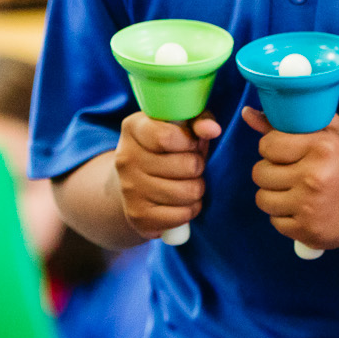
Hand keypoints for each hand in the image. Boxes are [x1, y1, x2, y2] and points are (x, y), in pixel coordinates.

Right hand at [114, 110, 221, 240]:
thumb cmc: (166, 147)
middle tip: (192, 165)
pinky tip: (183, 201)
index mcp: (133, 128)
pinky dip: (191, 209)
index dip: (190, 141)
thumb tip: (213, 130)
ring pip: (188, 192)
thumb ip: (198, 121)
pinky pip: (182, 216)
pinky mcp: (138, 216)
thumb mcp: (180, 125)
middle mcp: (125, 158)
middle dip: (198, 166)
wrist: (134, 181)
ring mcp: (129, 189)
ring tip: (189, 182)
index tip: (191, 143)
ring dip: (197, 188)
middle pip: (187, 166)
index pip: (167, 137)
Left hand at [243, 107, 338, 252]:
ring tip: (293, 189)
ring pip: (263, 199)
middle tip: (290, 171)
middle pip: (260, 174)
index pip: (268, 145)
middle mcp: (314, 178)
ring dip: (273, 194)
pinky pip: (275, 222)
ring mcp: (310, 208)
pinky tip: (303, 207)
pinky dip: (284, 215)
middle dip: (270, 171)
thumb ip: (289, 120)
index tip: (287, 151)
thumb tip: (246, 114)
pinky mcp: (308, 232)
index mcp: (321, 147)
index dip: (273, 148)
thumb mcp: (328, 131)